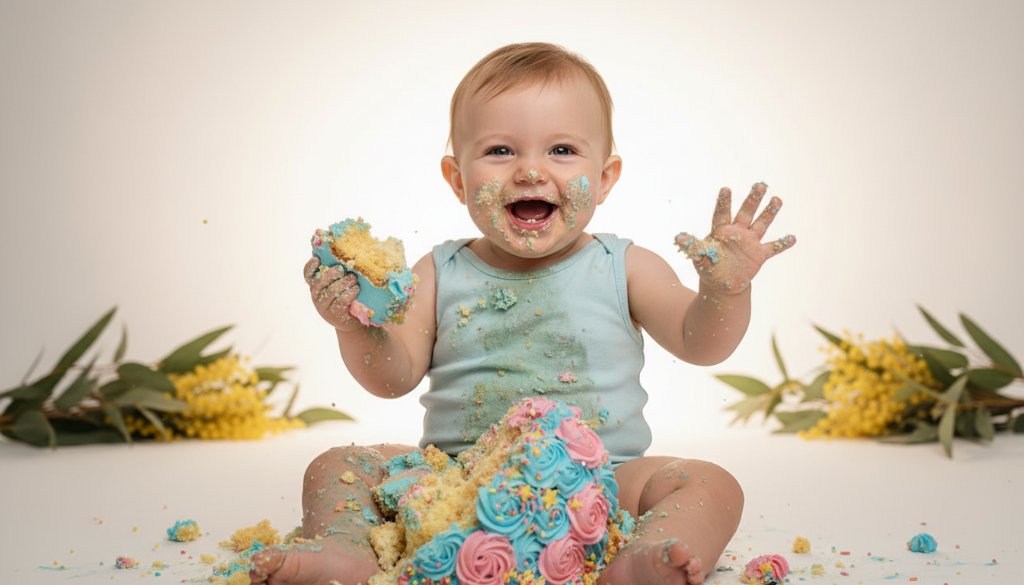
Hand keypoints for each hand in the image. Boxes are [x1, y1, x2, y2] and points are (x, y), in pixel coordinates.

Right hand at [303, 257, 363, 331]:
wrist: (351, 321)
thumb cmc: (345, 297)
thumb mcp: (337, 283)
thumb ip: (335, 269)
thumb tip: (336, 248)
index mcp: (316, 286)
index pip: (307, 275)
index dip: (310, 267)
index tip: (317, 259)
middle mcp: (317, 297)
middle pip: (319, 283)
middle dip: (331, 274)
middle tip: (341, 269)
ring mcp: (325, 307)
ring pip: (331, 292)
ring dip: (343, 283)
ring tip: (353, 278)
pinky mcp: (335, 315)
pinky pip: (341, 302)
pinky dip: (349, 293)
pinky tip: (356, 289)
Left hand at [674, 182, 795, 293]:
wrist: (723, 283)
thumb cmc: (709, 267)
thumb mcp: (698, 257)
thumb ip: (692, 246)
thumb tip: (678, 237)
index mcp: (720, 231)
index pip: (722, 213)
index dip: (724, 202)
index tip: (726, 189)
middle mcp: (737, 232)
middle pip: (745, 212)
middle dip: (753, 199)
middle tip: (760, 184)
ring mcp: (750, 242)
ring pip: (761, 224)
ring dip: (769, 213)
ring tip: (777, 199)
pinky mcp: (759, 254)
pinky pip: (773, 248)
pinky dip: (782, 244)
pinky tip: (792, 237)